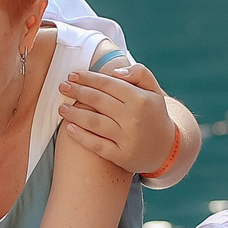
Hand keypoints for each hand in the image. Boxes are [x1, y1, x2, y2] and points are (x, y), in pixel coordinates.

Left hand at [58, 63, 175, 175]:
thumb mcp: (154, 91)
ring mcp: (127, 138)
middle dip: (77, 92)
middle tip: (62, 87)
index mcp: (140, 99)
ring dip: (74, 114)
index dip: (88, 78)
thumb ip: (139, 74)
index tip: (72, 75)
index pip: (108, 84)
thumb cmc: (154, 115)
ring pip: (94, 122)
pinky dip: (82, 137)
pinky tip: (70, 129)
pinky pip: (97, 145)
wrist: (166, 150)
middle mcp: (134, 118)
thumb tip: (114, 71)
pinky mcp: (122, 156)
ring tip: (61, 108)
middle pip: (98, 101)